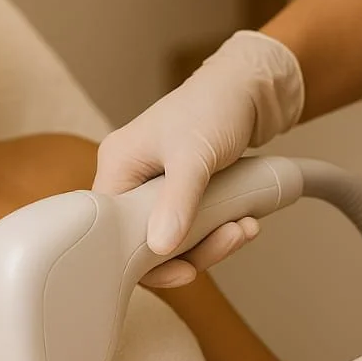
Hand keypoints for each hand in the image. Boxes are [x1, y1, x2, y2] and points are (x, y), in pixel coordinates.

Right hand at [92, 31, 303, 285]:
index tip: (185, 271)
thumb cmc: (214, 107)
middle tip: (229, 240)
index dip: (145, 261)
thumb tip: (160, 248)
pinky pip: (191, 227)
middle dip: (192, 250)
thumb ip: (177, 202)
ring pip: (173, 239)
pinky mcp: (179, 192)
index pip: (112, 233)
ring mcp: (154, 187)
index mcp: (116, 167)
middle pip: (145, 242)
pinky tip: (245, 220)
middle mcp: (129, 179)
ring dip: (212, 242)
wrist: (250, 89)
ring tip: (244, 227)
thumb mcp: (194, 156)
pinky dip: (218, 230)